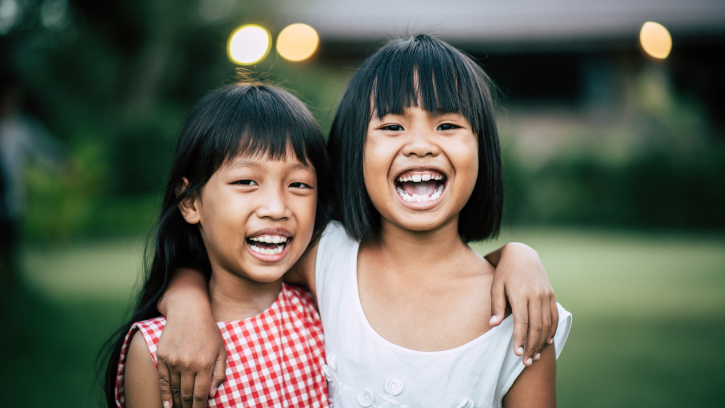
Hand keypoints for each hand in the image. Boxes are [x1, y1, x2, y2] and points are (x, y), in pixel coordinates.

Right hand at [156, 309, 225, 407]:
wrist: (188, 311)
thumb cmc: (208, 330)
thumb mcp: (221, 349)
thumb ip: (219, 372)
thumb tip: (212, 394)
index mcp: (205, 364)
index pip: (200, 395)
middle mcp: (188, 364)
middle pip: (187, 395)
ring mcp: (174, 361)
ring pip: (175, 389)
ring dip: (178, 403)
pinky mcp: (162, 357)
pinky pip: (163, 381)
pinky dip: (165, 395)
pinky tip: (168, 405)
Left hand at [487, 242, 557, 366]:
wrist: (522, 254)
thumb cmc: (504, 272)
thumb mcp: (496, 285)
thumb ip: (496, 305)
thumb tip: (493, 325)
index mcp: (520, 293)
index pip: (522, 322)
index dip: (520, 339)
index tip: (517, 354)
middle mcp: (535, 294)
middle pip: (536, 326)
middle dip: (531, 346)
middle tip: (526, 362)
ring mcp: (546, 294)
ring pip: (547, 323)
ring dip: (542, 341)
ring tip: (535, 356)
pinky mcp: (551, 294)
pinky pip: (554, 315)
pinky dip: (552, 330)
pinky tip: (547, 341)